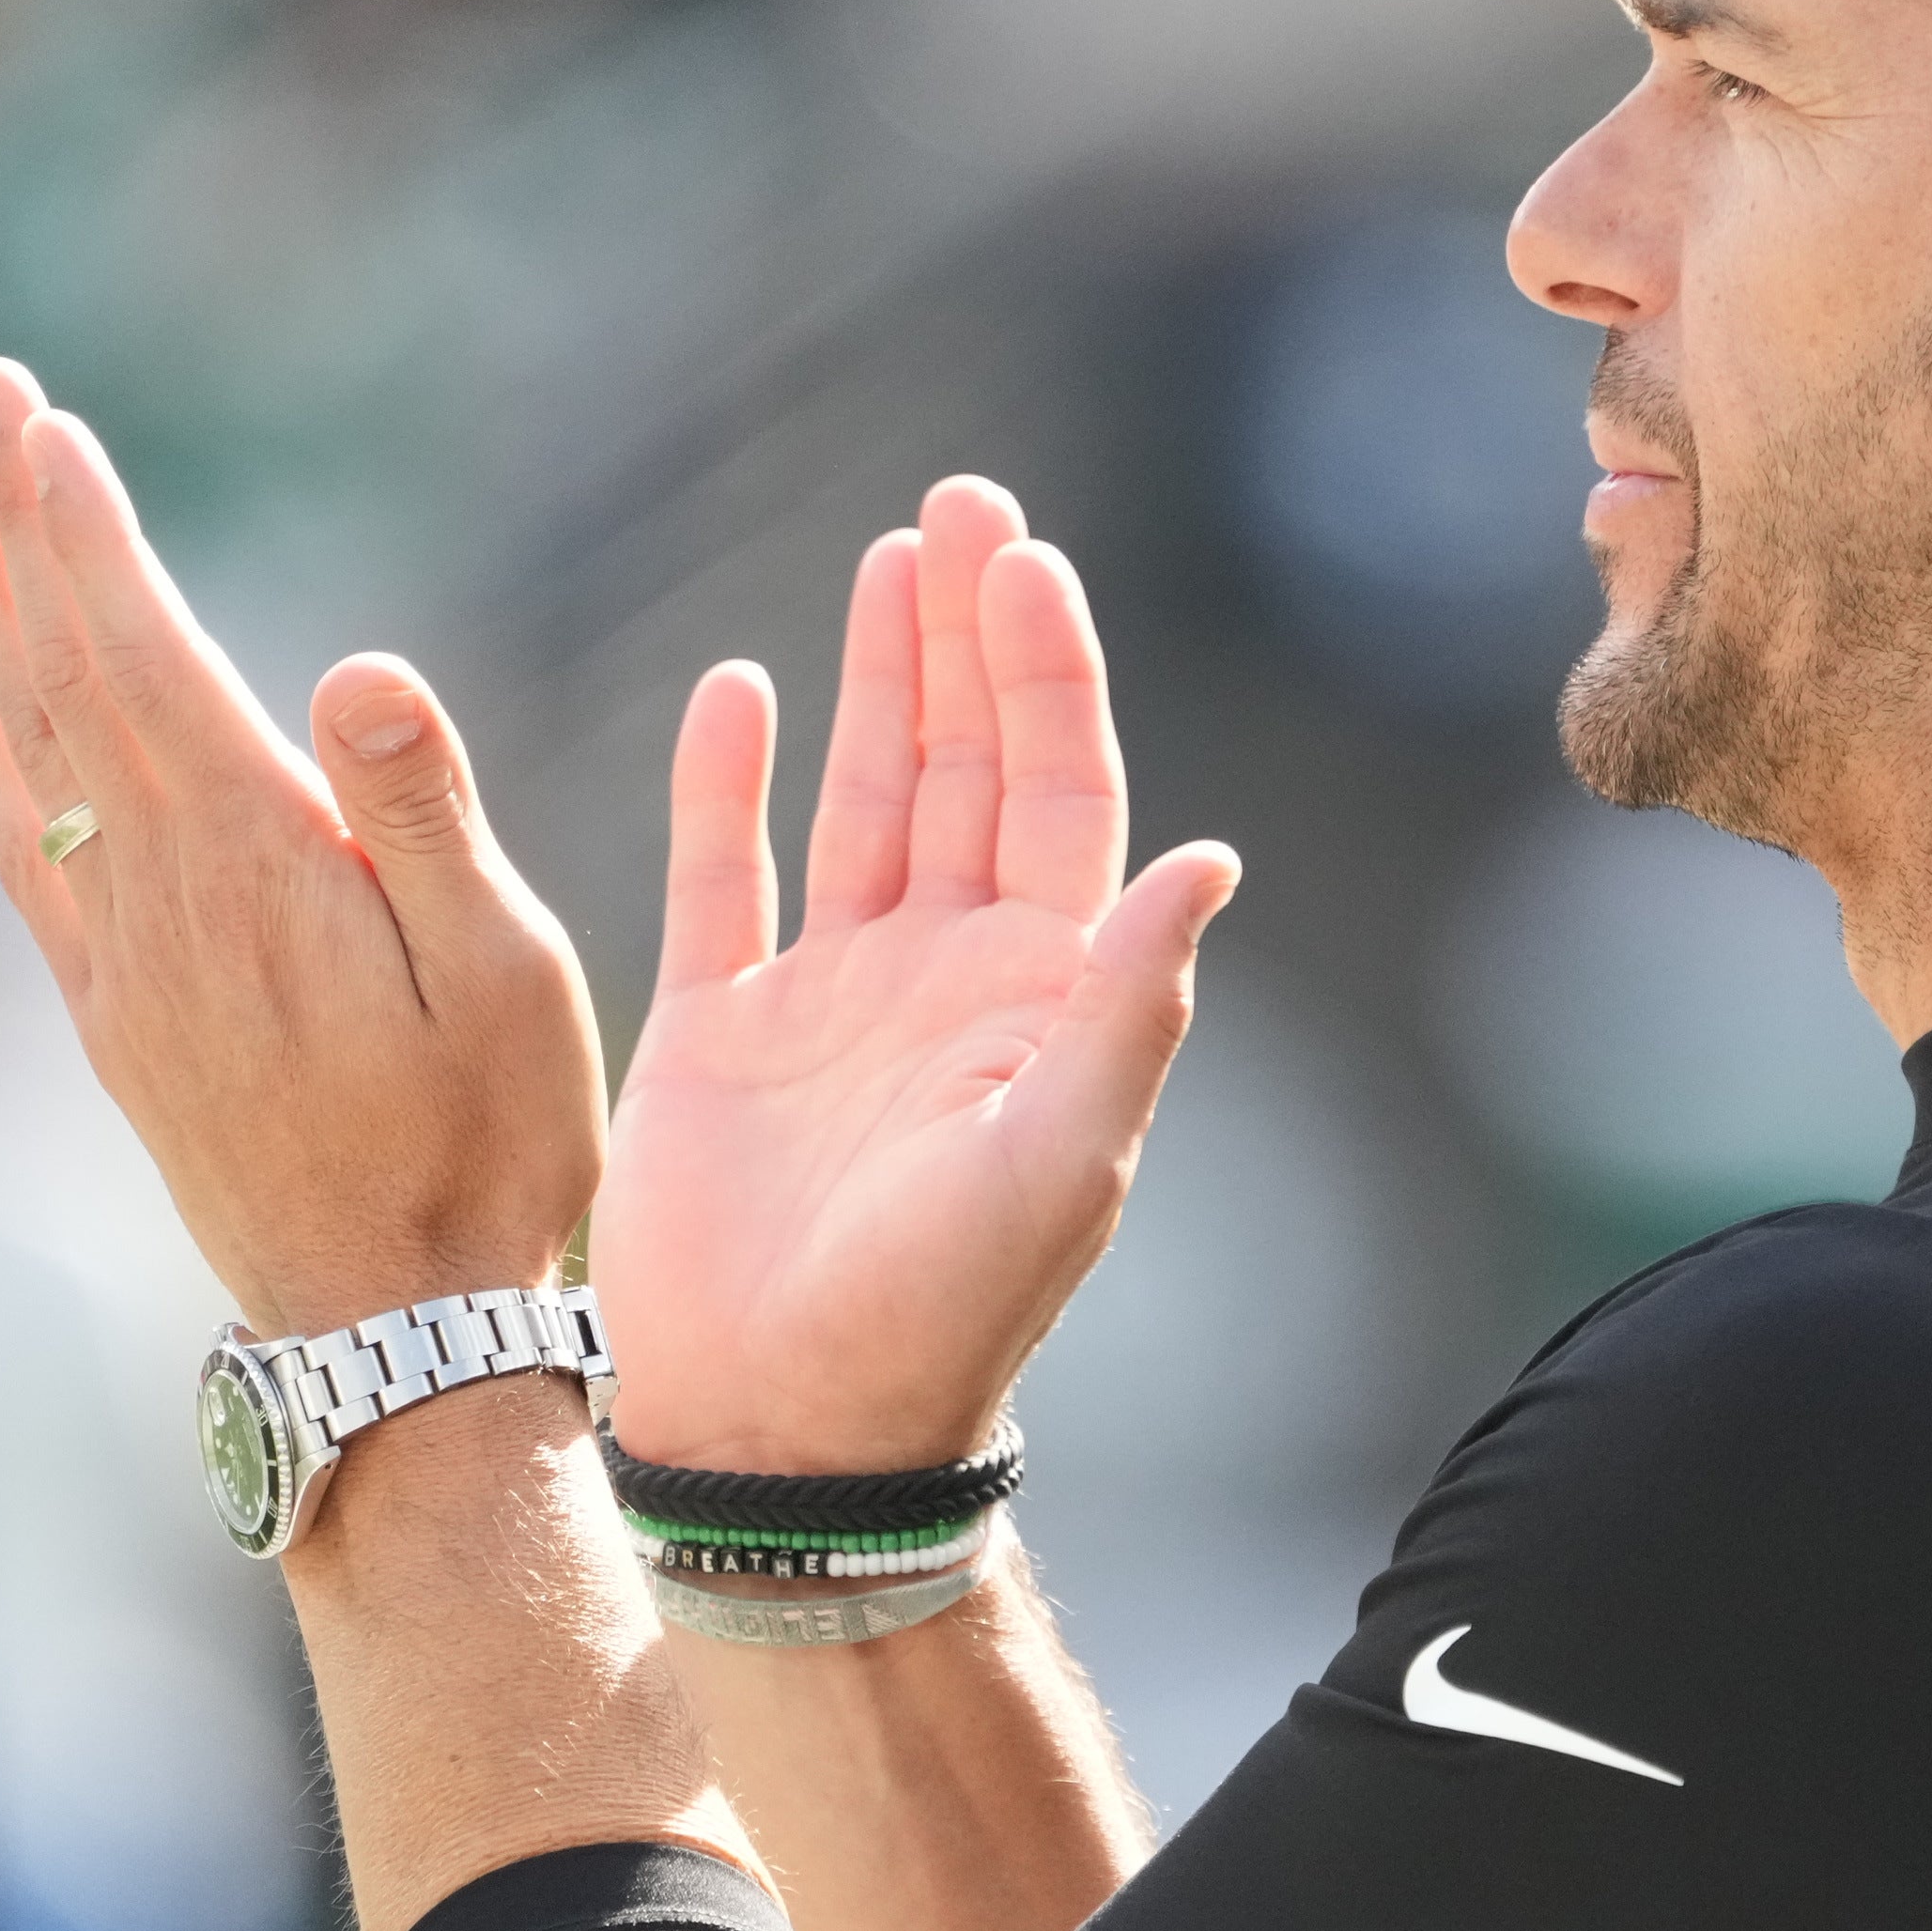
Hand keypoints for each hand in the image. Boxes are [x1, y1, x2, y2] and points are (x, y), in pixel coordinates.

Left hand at [0, 357, 607, 1338]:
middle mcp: (161, 899)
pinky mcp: (119, 1019)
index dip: (90, 531)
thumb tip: (350, 668)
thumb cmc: (493, 1148)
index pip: (145, 656)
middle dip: (19, 526)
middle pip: (64, 674)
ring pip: (27, 747)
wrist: (395, 1334)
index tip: (38, 418)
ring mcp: (124, 961)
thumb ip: (422, 816)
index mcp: (256, 865)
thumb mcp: (508, 974)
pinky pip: (22, 853)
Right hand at [591, 476, 1239, 1473]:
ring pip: (860, 796)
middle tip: (963, 500)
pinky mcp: (717, 1031)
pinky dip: (729, 781)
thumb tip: (1214, 854)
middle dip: (965, 633)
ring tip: (888, 555)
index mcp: (1035, 993)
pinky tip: (738, 685)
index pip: (1054, 792)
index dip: (1044, 672)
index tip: (1025, 558)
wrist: (794, 1430)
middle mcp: (942, 976)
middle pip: (962, 763)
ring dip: (873, 679)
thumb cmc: (944, 1314)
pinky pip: (727, 875)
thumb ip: (1128, 1002)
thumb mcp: (1061, 1153)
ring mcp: (829, 997)